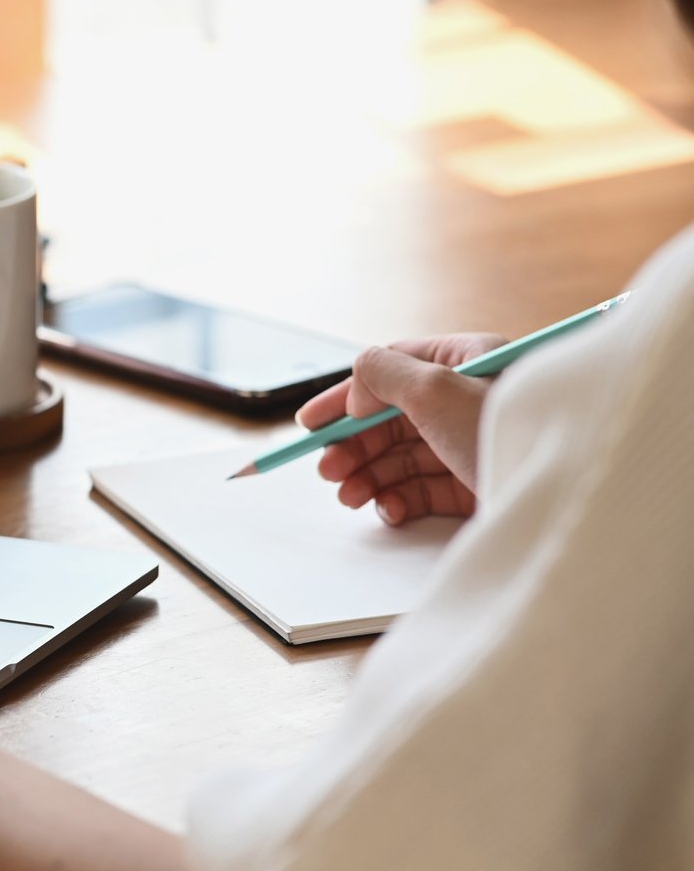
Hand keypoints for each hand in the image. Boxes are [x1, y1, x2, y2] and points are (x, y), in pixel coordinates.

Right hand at [295, 333, 505, 524]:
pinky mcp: (478, 483)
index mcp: (467, 361)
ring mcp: (473, 443)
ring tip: (349, 496)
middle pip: (392, 418)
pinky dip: (399, 500)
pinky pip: (425, 489)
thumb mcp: (435, 388)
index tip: (311, 424)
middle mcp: (471, 399)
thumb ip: (383, 372)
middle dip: (354, 445)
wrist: (559, 497)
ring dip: (369, 475)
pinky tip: (389, 510)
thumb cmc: (508, 433)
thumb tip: (358, 380)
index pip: (391, 370)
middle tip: (327, 470)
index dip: (346, 397)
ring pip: (404, 456)